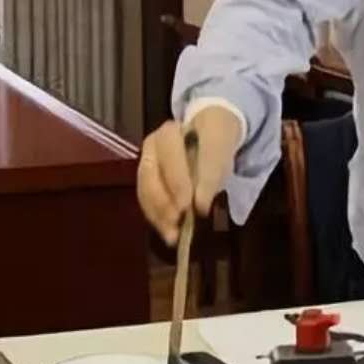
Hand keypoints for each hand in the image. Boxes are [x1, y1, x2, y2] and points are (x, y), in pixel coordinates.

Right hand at [136, 106, 241, 245]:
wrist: (201, 136)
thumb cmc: (212, 143)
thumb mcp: (221, 152)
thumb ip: (212, 174)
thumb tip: (200, 205)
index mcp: (175, 130)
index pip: (179, 155)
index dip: (190, 181)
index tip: (200, 206)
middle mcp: (154, 143)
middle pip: (154, 171)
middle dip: (168, 196)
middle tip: (181, 217)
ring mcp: (146, 160)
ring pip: (146, 187)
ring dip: (159, 213)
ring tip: (173, 234)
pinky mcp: (143, 179)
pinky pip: (145, 199)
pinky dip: (156, 217)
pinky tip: (168, 232)